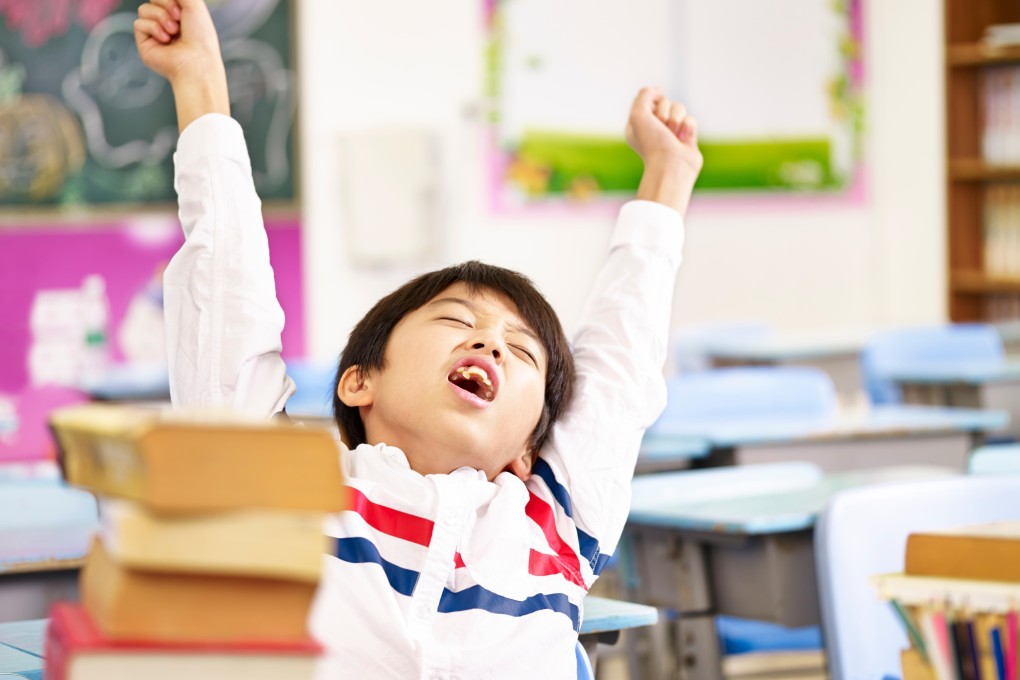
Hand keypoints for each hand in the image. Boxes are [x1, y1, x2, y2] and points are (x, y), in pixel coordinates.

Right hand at [134, 0, 228, 130]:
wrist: (196, 61)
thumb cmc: (200, 36)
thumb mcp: (194, 5)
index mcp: (180, 16)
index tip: (183, 9)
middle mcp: (167, 24)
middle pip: (153, 0)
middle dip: (166, 4)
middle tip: (179, 19)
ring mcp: (155, 34)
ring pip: (143, 9)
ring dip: (160, 17)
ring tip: (174, 31)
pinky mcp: (145, 44)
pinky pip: (138, 23)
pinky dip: (153, 28)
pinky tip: (165, 40)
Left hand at [625, 87, 702, 214]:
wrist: (671, 166)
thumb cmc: (652, 143)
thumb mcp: (638, 115)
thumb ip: (644, 95)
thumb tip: (658, 89)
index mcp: (638, 123)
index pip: (648, 98)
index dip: (651, 103)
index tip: (650, 115)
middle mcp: (654, 126)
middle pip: (665, 101)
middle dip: (664, 112)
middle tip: (662, 129)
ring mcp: (671, 131)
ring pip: (680, 108)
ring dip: (676, 120)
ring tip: (673, 136)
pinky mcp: (687, 135)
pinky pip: (691, 119)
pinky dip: (688, 128)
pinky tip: (683, 141)